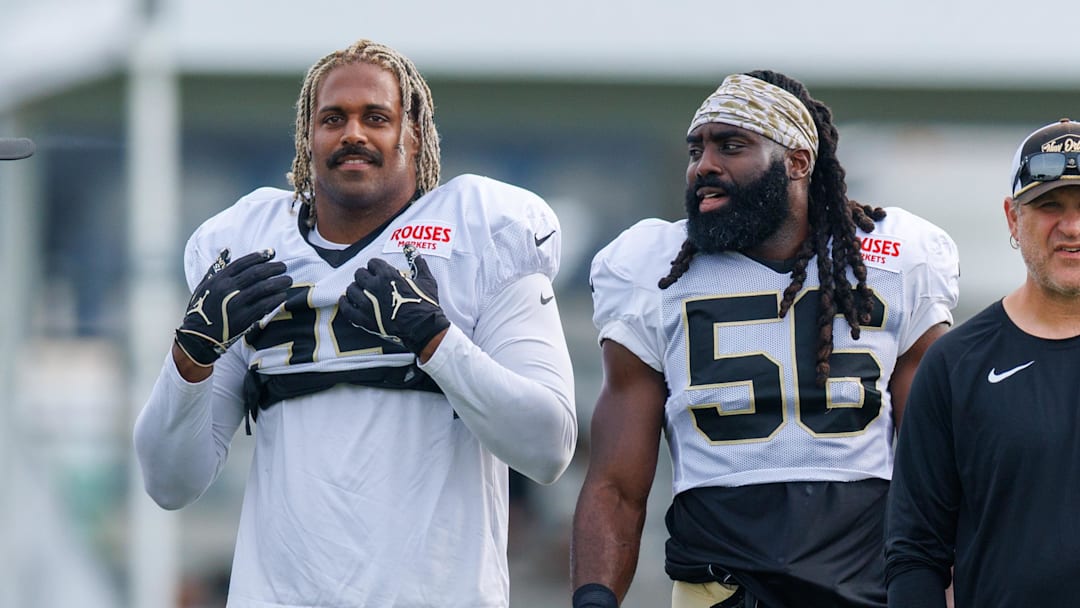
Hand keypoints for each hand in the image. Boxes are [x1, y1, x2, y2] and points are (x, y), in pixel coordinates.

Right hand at [174, 248, 291, 366]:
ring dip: (279, 283)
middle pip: (256, 273)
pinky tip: (282, 296)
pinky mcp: (244, 319)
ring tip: (288, 280)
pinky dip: (275, 299)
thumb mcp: (204, 286)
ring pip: (263, 288)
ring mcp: (236, 304)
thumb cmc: (201, 309)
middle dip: (273, 268)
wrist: (198, 337)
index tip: (271, 252)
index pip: (242, 263)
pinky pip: (264, 306)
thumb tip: (227, 250)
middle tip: (284, 266)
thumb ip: (216, 268)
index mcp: (218, 280)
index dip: (259, 256)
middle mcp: (227, 290)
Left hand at [338, 252, 449, 354]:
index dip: (376, 267)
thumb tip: (410, 247)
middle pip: (359, 274)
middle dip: (365, 277)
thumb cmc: (425, 305)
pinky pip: (346, 308)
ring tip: (363, 293)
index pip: (372, 263)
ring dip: (356, 290)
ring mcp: (367, 303)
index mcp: (388, 275)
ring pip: (351, 289)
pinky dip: (346, 303)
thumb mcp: (426, 280)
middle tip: (372, 283)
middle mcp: (374, 287)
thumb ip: (417, 261)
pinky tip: (349, 302)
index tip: (380, 273)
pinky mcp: (363, 319)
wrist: (423, 329)